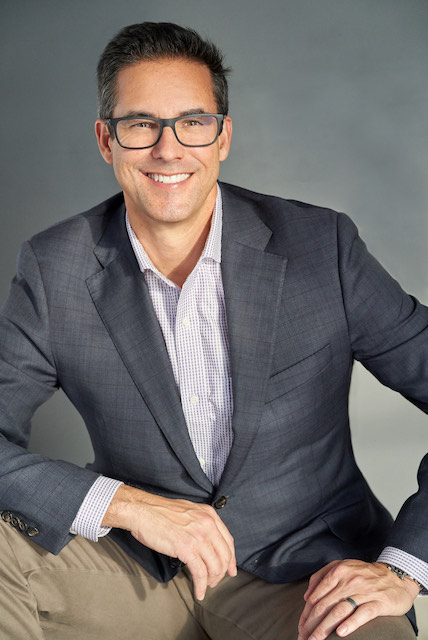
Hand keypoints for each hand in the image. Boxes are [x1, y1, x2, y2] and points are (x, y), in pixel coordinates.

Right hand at [102, 485, 236, 599]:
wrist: (142, 511)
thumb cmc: (159, 512)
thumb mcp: (188, 512)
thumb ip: (200, 523)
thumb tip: (206, 542)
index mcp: (209, 514)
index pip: (228, 541)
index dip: (231, 559)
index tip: (230, 570)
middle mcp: (208, 524)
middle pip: (225, 555)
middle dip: (221, 572)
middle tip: (214, 581)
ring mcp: (199, 536)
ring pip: (215, 566)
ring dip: (211, 580)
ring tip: (205, 586)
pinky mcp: (187, 548)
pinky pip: (200, 573)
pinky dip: (201, 586)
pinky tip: (198, 592)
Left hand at [297, 559, 419, 639]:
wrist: (396, 576)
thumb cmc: (365, 574)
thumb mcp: (342, 567)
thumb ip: (322, 577)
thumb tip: (306, 595)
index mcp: (338, 571)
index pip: (317, 595)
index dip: (306, 614)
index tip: (301, 628)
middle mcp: (349, 580)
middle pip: (325, 605)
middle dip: (311, 624)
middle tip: (303, 638)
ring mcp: (364, 592)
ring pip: (339, 611)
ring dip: (325, 628)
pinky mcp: (378, 603)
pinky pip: (362, 614)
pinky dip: (350, 624)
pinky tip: (340, 633)